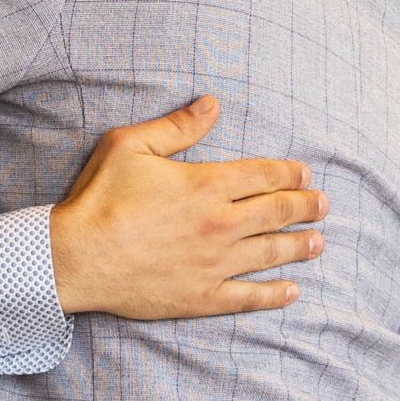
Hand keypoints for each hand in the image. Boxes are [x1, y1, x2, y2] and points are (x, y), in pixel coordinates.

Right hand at [48, 95, 325, 318]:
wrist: (76, 258)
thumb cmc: (99, 198)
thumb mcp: (130, 146)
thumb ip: (176, 127)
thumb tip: (212, 104)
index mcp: (206, 185)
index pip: (263, 175)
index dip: (289, 173)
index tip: (305, 174)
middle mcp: (220, 224)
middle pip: (277, 212)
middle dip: (306, 207)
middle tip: (323, 205)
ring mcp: (215, 264)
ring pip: (271, 253)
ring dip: (299, 246)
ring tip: (318, 243)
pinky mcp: (202, 296)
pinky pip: (249, 296)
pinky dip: (275, 294)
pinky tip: (293, 291)